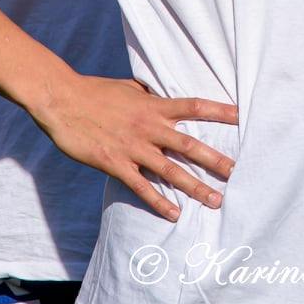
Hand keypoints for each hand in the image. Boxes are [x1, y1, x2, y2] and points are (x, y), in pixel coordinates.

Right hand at [32, 75, 236, 222]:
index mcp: (153, 106)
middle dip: (215, 160)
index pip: (194, 106)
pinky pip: (142, 187)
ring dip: (195, 187)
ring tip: (215, 200)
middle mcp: (148, 127)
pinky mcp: (115, 164)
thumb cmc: (94, 91)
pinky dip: (159, 202)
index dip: (219, 111)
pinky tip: (174, 214)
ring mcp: (133, 147)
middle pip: (190, 145)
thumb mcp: (128, 88)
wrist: (62, 100)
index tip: (241, 117)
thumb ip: (148, 96)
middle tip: (237, 173)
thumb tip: (160, 96)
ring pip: (171, 170)